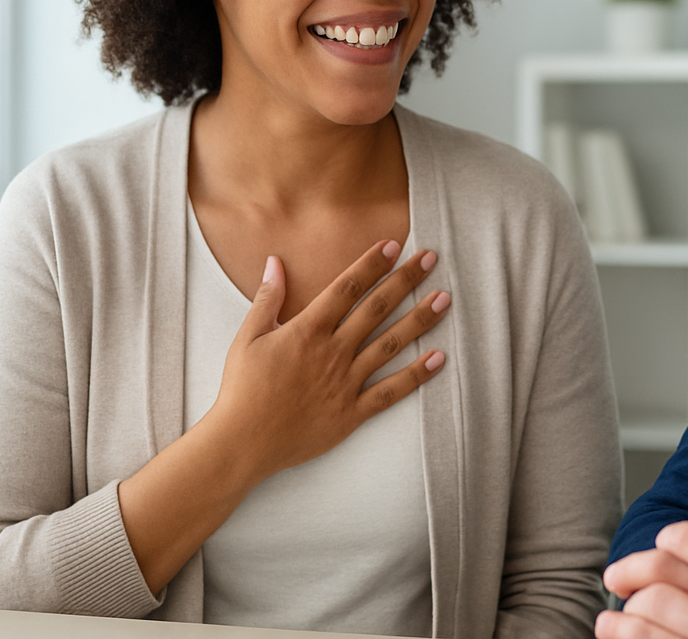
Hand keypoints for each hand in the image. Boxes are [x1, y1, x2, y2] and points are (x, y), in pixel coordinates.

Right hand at [117, 239, 447, 595]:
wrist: (242, 442)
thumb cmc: (242, 389)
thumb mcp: (248, 338)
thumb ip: (267, 298)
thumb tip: (275, 262)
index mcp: (307, 330)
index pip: (347, 288)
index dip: (372, 264)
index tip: (393, 245)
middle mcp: (332, 352)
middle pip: (376, 309)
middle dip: (405, 280)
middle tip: (430, 259)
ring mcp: (345, 382)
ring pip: (390, 345)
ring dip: (419, 320)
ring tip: (444, 299)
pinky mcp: (352, 412)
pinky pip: (390, 391)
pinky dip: (416, 375)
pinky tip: (438, 358)